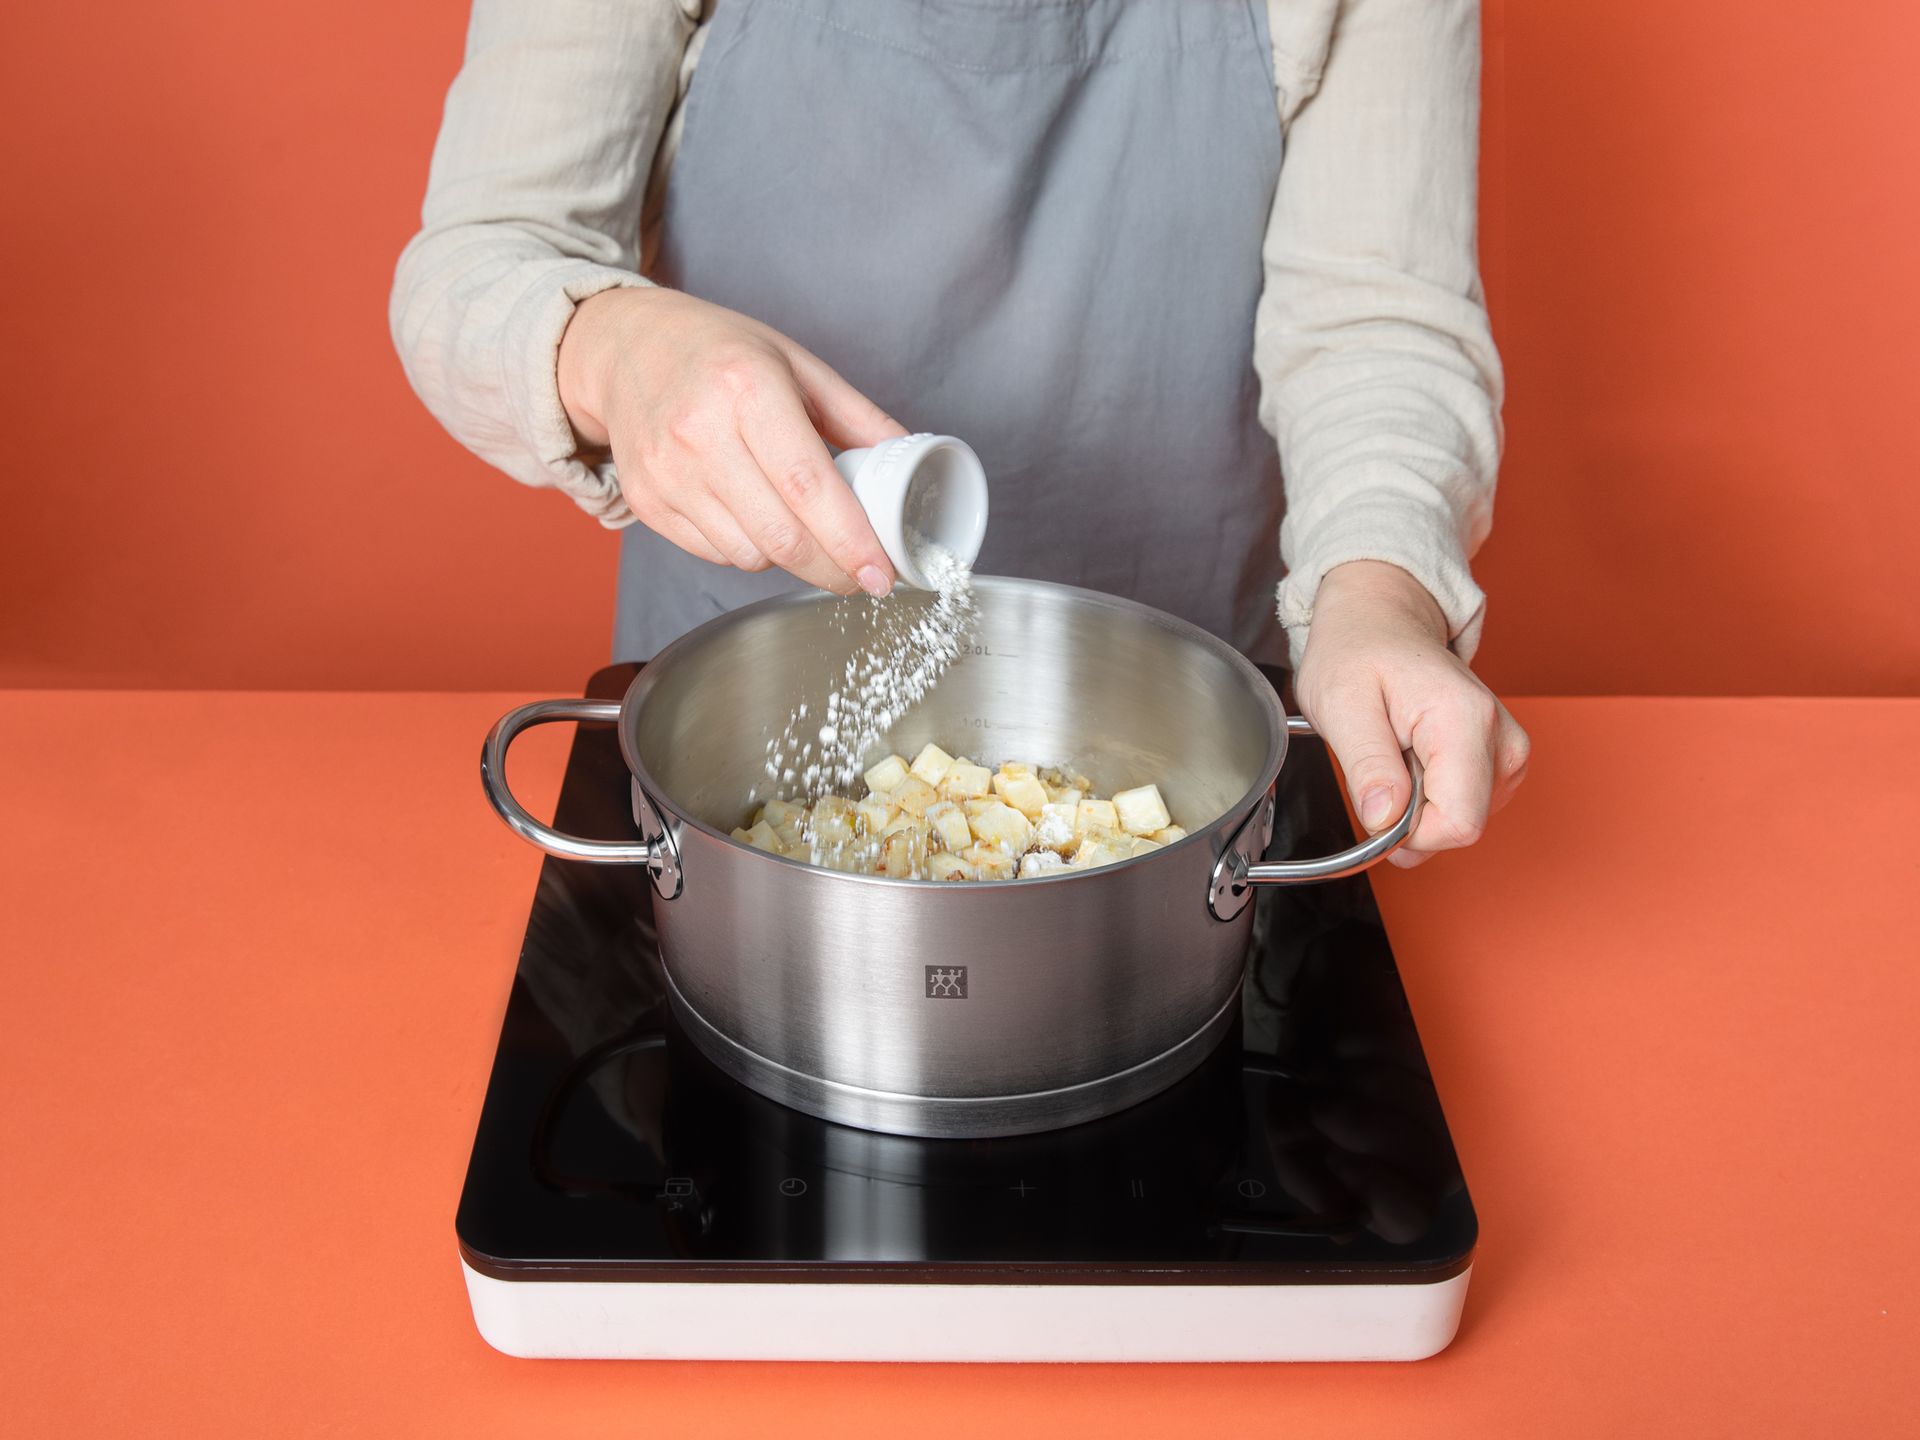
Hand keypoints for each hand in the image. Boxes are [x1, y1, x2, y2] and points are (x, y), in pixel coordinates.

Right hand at [557, 286, 906, 594]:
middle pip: (781, 536)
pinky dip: (747, 550)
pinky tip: (754, 517)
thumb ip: (857, 416)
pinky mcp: (646, 501)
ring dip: (788, 557)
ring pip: (749, 555)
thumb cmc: (719, 351)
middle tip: (860, 573)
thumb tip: (915, 462)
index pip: (809, 487)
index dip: (851, 541)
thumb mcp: (795, 363)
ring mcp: (667, 472)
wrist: (623, 348)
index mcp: (747, 388)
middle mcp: (699, 432)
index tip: (882, 573)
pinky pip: (714, 554)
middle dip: (831, 568)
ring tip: (800, 527)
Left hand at [1293, 561, 1529, 866]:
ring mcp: (1506, 747)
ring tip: (1396, 750)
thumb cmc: (1358, 651)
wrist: (1380, 619)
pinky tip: (1413, 754)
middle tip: (1381, 765)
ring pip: (1463, 819)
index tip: (1377, 802)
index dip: (1410, 834)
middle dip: (1412, 818)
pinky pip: (1464, 805)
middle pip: (1463, 825)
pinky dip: (1431, 793)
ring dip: (1419, 803)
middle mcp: (1500, 735)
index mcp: (1464, 720)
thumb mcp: (1340, 703)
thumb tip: (1385, 820)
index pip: (1459, 823)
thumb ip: (1367, 765)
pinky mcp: (1501, 758)